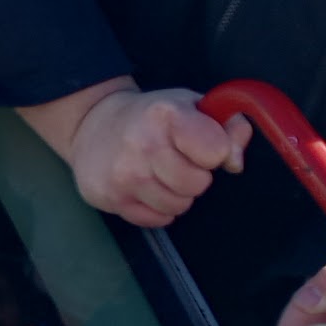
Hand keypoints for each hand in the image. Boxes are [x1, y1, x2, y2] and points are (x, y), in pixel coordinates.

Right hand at [51, 83, 251, 226]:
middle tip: (175, 162)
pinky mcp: (110, 198)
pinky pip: (156, 220)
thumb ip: (228, 126)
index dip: (215, 151)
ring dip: (175, 195)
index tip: (200, 145)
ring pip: (178, 206)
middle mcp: (141, 144)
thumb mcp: (192, 106)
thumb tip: (234, 163)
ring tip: (158, 174)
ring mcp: (123, 175)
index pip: (216, 152)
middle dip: (194, 177)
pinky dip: (155, 209)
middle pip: (197, 185)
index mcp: (166, 115)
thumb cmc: (149, 117)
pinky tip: (144, 188)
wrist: (90, 125)